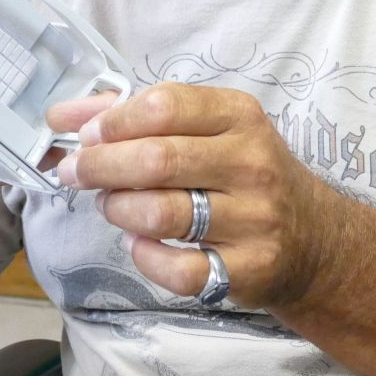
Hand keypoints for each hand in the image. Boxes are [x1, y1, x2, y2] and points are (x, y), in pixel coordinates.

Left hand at [48, 82, 337, 310]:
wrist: (312, 239)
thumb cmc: (243, 173)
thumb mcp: (208, 130)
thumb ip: (136, 116)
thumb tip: (63, 115)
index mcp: (239, 116)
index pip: (165, 105)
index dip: (114, 120)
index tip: (86, 135)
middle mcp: (251, 163)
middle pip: (157, 160)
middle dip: (100, 166)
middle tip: (73, 172)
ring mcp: (254, 219)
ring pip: (161, 214)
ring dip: (118, 209)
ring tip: (112, 205)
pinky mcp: (249, 270)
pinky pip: (179, 269)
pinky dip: (145, 256)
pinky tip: (138, 243)